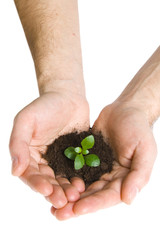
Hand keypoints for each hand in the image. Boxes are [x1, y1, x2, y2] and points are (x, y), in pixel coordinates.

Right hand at [9, 88, 88, 207]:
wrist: (68, 96)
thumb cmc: (44, 106)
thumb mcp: (26, 120)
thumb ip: (18, 144)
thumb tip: (15, 171)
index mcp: (29, 154)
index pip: (30, 174)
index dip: (37, 183)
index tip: (46, 190)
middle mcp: (44, 160)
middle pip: (47, 181)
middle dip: (54, 192)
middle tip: (63, 200)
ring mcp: (61, 160)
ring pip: (63, 179)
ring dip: (67, 189)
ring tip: (75, 196)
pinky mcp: (76, 157)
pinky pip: (77, 171)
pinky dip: (80, 179)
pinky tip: (85, 185)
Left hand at [51, 102, 156, 219]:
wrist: (125, 110)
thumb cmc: (138, 129)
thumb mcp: (145, 150)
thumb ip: (139, 174)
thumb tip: (128, 199)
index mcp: (124, 178)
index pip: (109, 196)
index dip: (94, 203)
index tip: (78, 209)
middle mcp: (109, 176)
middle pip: (92, 194)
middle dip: (76, 204)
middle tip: (59, 213)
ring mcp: (96, 167)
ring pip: (81, 185)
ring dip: (68, 195)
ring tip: (51, 203)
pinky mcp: (86, 156)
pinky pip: (75, 168)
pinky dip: (65, 177)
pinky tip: (52, 182)